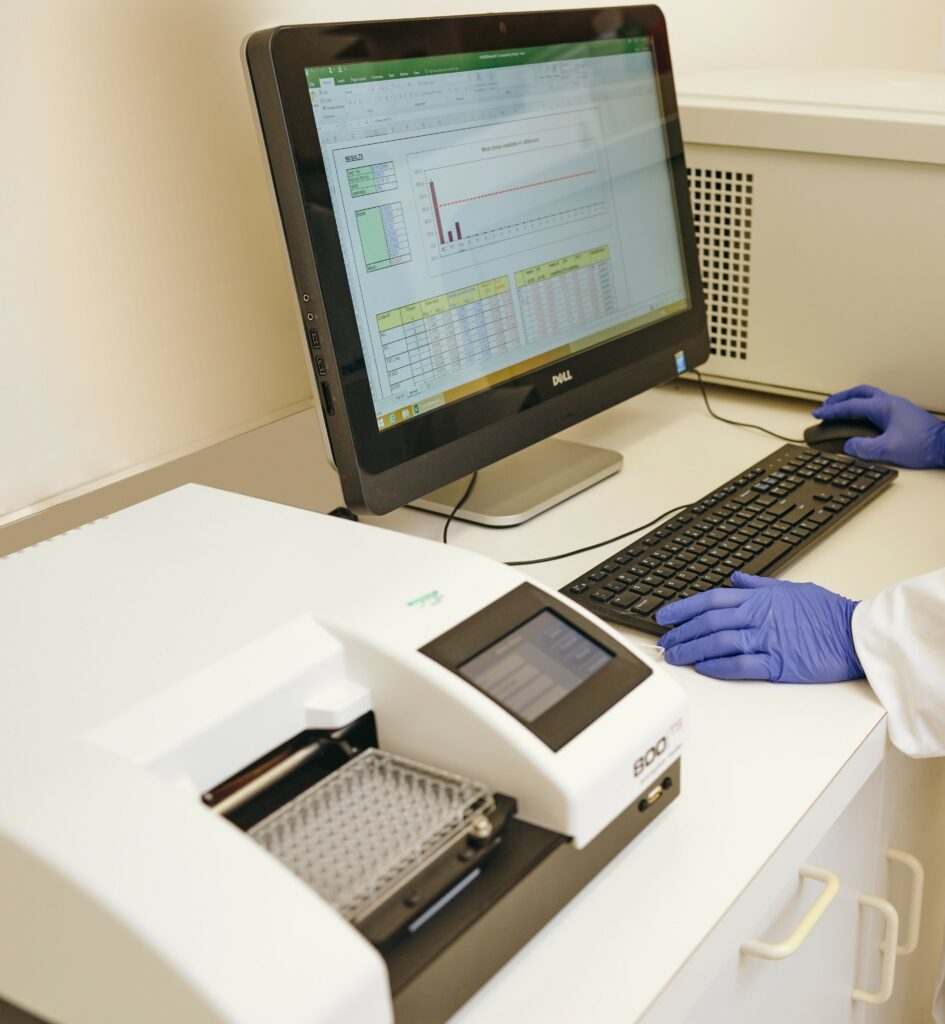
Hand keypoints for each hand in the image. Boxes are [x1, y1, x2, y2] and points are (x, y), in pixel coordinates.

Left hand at [655, 573, 863, 682]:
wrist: (856, 633)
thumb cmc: (827, 612)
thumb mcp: (790, 588)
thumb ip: (758, 584)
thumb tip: (735, 578)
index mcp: (759, 598)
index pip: (711, 599)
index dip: (683, 608)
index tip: (665, 617)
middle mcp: (758, 616)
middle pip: (708, 622)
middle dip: (682, 632)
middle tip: (665, 642)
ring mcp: (767, 639)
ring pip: (719, 642)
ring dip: (692, 650)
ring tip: (676, 657)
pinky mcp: (779, 663)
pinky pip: (741, 665)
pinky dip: (719, 667)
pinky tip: (704, 669)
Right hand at [812, 384, 944, 467]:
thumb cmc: (923, 444)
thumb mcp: (888, 450)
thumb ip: (864, 448)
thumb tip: (850, 446)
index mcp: (884, 407)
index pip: (851, 406)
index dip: (832, 411)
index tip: (818, 414)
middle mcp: (890, 403)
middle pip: (859, 393)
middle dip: (840, 399)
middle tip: (826, 405)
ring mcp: (897, 408)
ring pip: (869, 397)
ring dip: (852, 400)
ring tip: (841, 408)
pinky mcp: (902, 416)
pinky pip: (877, 405)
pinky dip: (863, 407)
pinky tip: (862, 416)